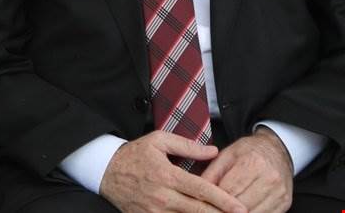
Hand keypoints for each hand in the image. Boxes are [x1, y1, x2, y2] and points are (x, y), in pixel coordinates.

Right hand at [100, 131, 244, 212]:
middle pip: (199, 211)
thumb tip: (214, 151)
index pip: (202, 190)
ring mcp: (154, 210)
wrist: (104, 170)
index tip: (241, 208)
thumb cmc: (134, 154)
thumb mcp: (158, 140)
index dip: (224, 201)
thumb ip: (187, 145)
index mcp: (167, 175)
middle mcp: (162, 196)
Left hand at [200, 126, 292, 212]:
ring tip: (222, 210)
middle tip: (209, 209)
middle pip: (242, 206)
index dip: (214, 199)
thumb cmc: (248, 152)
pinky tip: (237, 211)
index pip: (229, 190)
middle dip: (224, 209)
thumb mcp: (226, 155)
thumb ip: (211, 173)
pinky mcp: (285, 203)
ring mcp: (280, 193)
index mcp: (252, 163)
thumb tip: (196, 191)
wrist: (277, 151)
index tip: (203, 202)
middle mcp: (270, 178)